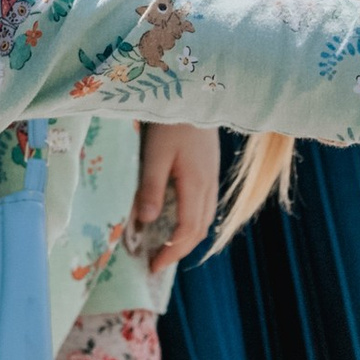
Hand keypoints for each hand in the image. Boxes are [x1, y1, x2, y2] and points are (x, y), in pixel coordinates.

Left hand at [133, 121, 219, 266]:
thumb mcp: (155, 153)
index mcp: (196, 185)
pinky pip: (206, 205)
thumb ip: (151, 187)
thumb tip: (147, 222)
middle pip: (199, 229)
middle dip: (179, 250)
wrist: (195, 94)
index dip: (171, 252)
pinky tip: (178, 220)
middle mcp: (209, 185)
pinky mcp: (210, 169)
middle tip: (156, 262)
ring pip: (206, 219)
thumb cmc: (171, 122)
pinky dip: (193, 222)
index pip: (187, 231)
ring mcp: (212, 177)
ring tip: (166, 247)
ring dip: (187, 238)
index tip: (152, 266)